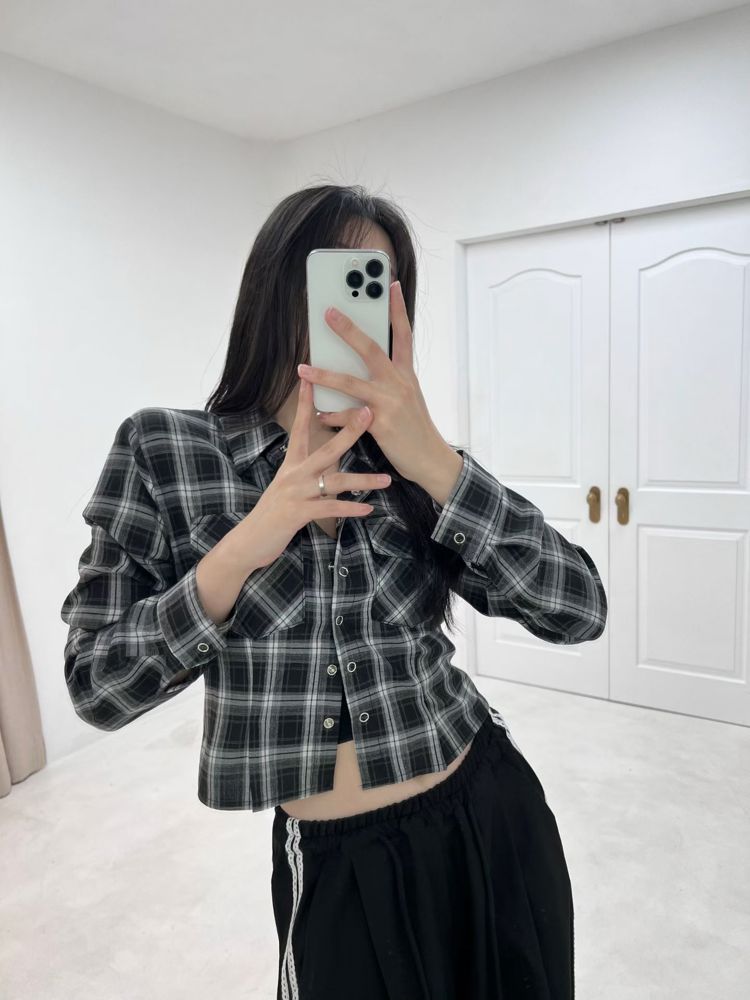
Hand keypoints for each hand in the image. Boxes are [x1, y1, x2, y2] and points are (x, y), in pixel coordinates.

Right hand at [240, 378, 392, 567]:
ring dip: (363, 480)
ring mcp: (296, 493)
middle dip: (350, 431)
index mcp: (291, 464)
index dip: (305, 403)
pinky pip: (330, 509)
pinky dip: (350, 509)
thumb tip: (328, 460)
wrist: (249, 541)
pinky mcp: (298, 514)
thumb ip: (307, 472)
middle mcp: (293, 474)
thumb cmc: (272, 514)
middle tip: (369, 413)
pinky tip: (368, 508)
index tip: (311, 380)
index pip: (299, 428)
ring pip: (335, 482)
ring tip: (386, 480)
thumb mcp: (288, 487)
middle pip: (326, 449)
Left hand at [297, 280, 447, 482]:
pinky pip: (348, 416)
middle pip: (372, 349)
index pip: (404, 334)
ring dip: (324, 375)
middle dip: (348, 329)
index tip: (389, 284)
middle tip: (328, 312)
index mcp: (406, 374)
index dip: (397, 308)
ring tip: (303, 369)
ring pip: (351, 383)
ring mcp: (390, 402)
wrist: (430, 458)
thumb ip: (389, 379)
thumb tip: (360, 366)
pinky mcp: (380, 424)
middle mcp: (398, 383)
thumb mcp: (408, 397)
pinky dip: (331, 415)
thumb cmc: (415, 428)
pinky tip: (318, 414)